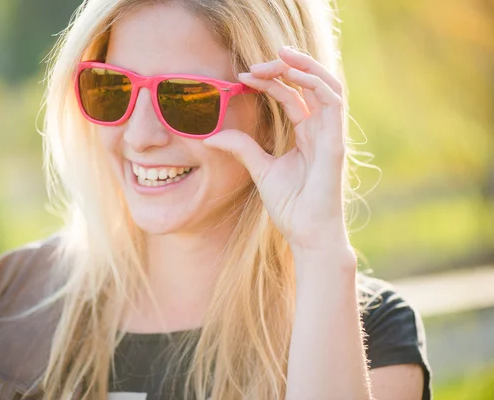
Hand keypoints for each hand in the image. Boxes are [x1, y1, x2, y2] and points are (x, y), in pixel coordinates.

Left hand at [203, 46, 349, 254]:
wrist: (307, 233)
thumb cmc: (291, 206)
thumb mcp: (260, 170)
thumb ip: (241, 148)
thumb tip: (211, 135)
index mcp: (306, 134)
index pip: (291, 96)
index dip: (269, 82)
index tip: (241, 77)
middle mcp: (320, 130)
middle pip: (309, 84)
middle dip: (286, 66)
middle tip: (257, 62)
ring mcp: (330, 134)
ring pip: (326, 85)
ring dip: (303, 66)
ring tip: (277, 56)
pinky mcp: (336, 142)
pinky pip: (333, 102)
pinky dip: (315, 83)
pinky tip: (292, 74)